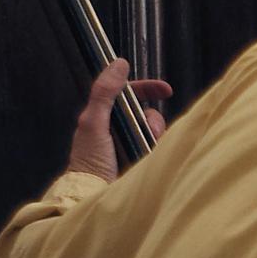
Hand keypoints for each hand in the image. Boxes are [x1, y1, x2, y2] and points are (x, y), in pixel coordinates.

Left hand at [67, 57, 171, 180]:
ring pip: (155, 130)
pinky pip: (159, 147)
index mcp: (105, 115)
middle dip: (153, 119)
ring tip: (145, 149)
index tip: (166, 90)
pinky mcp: (141, 161)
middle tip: (149, 131)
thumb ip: (104, 92)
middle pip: (147, 112)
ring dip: (155, 135)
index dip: (147, 88)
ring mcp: (132, 145)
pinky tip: (150, 157)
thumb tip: (120, 64)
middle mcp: (120, 127)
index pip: (130, 93)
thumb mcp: (94, 122)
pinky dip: (158, 149)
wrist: (94, 194)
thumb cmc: (90, 160)